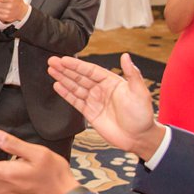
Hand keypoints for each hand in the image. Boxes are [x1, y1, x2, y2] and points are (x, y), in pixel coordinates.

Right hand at [47, 53, 162, 155]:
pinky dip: (66, 94)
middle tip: (52, 61)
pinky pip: (76, 101)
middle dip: (65, 69)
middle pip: (80, 77)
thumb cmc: (142, 115)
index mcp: (112, 82)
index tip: (64, 60)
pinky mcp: (90, 113)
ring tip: (51, 70)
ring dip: (63, 79)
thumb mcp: (140, 92)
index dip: (77, 65)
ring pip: (75, 87)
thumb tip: (126, 56)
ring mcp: (95, 101)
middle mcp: (101, 90)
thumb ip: (132, 74)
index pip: (91, 70)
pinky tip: (57, 86)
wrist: (139, 138)